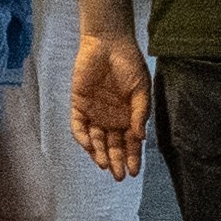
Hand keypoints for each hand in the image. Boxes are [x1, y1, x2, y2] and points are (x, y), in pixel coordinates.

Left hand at [71, 30, 148, 182]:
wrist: (109, 44)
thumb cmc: (130, 65)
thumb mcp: (141, 90)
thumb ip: (140, 113)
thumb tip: (140, 137)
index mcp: (128, 117)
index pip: (130, 143)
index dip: (132, 158)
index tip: (134, 173)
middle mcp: (111, 119)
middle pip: (113, 146)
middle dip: (115, 161)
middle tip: (117, 176)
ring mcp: (94, 113)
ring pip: (95, 140)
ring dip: (99, 153)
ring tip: (104, 164)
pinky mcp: (79, 104)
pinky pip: (78, 125)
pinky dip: (82, 137)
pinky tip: (90, 146)